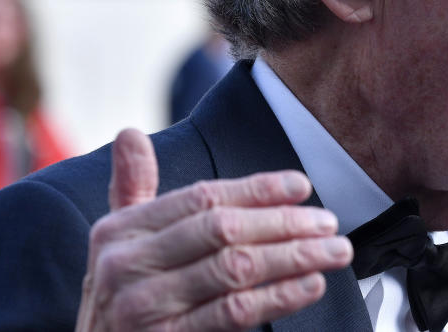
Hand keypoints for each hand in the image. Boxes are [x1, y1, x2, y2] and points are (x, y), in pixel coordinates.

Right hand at [76, 129, 351, 330]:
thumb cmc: (116, 300)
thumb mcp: (114, 245)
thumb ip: (131, 189)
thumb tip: (130, 134)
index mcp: (119, 231)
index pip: (200, 199)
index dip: (255, 190)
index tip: (300, 186)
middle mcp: (127, 266)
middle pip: (222, 230)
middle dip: (284, 223)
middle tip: (328, 221)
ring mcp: (144, 308)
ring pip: (235, 270)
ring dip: (293, 257)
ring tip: (334, 250)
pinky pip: (233, 314)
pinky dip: (279, 297)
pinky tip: (310, 285)